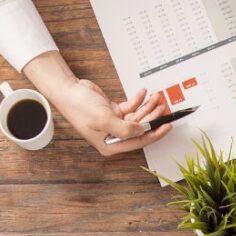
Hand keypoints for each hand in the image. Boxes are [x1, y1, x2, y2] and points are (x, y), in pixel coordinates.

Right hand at [23, 51, 171, 155]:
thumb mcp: (104, 119)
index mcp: (111, 145)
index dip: (155, 134)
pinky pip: (130, 108)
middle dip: (153, 117)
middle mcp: (114, 136)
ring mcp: (115, 123)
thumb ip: (125, 128)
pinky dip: (137, 100)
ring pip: (137, 117)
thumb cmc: (80, 107)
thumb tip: (142, 131)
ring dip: (147, 107)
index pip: (139, 141)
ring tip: (155, 97)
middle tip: (163, 107)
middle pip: (140, 128)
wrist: (68, 91)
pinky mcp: (114, 112)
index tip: (167, 126)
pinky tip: (143, 93)